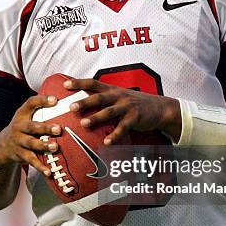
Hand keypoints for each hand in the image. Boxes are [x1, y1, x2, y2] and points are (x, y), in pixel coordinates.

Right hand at [0, 95, 60, 175]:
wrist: (2, 147)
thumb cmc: (22, 128)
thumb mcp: (26, 117)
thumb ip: (40, 111)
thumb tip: (64, 101)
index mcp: (22, 114)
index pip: (30, 103)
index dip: (42, 100)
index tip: (55, 99)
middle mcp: (19, 127)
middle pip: (32, 126)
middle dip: (45, 128)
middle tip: (58, 129)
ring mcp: (18, 141)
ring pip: (31, 144)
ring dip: (43, 145)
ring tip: (55, 147)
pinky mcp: (20, 154)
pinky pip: (31, 160)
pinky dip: (40, 167)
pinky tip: (49, 171)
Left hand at [63, 78, 181, 144]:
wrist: (159, 108)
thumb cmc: (134, 103)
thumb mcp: (119, 96)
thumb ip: (104, 98)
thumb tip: (81, 103)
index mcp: (112, 90)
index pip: (93, 83)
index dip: (79, 83)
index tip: (65, 84)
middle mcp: (118, 96)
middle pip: (99, 98)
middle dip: (85, 102)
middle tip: (71, 106)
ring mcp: (127, 107)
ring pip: (109, 112)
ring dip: (96, 117)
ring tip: (84, 124)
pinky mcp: (135, 118)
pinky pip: (123, 128)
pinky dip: (114, 135)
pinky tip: (106, 142)